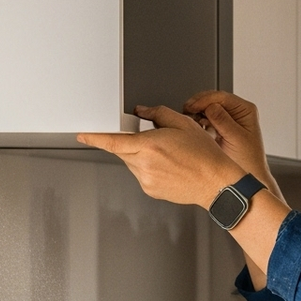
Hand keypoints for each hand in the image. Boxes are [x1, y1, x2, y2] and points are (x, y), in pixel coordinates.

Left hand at [78, 105, 241, 206]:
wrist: (217, 184)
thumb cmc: (206, 157)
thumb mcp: (184, 125)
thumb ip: (158, 114)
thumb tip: (143, 110)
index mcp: (150, 146)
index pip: (113, 141)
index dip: (95, 137)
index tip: (83, 135)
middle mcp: (144, 165)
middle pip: (123, 150)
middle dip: (131, 142)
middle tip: (156, 141)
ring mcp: (146, 180)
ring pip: (132, 162)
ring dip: (142, 156)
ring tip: (169, 157)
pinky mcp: (150, 190)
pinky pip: (141, 175)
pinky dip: (149, 168)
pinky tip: (169, 167)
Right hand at [184, 91, 270, 187]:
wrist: (244, 181)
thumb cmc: (248, 162)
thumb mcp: (236, 140)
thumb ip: (224, 122)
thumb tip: (211, 107)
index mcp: (245, 110)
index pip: (222, 96)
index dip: (204, 100)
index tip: (191, 107)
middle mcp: (236, 112)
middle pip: (212, 99)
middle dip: (198, 104)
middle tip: (186, 112)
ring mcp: (226, 119)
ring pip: (206, 108)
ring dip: (196, 112)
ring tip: (190, 122)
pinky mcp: (218, 127)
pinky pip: (204, 118)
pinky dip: (197, 120)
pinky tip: (194, 127)